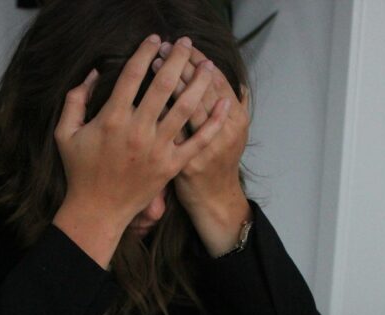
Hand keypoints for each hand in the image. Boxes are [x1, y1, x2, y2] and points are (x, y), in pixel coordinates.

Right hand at [52, 35, 230, 267]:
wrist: (97, 210)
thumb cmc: (80, 171)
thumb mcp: (65, 133)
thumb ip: (75, 100)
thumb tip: (92, 73)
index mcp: (112, 118)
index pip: (133, 75)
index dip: (145, 52)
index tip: (155, 39)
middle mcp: (138, 130)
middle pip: (164, 85)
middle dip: (177, 59)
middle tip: (186, 43)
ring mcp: (158, 149)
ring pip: (185, 108)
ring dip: (199, 83)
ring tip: (208, 65)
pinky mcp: (172, 166)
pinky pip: (198, 140)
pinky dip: (214, 122)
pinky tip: (224, 103)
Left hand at [153, 44, 251, 256]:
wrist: (213, 200)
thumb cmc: (219, 162)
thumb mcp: (235, 134)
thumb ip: (235, 107)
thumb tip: (238, 84)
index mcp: (237, 120)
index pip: (218, 80)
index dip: (200, 60)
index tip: (185, 45)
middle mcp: (224, 132)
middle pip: (200, 88)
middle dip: (181, 65)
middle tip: (165, 48)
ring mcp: (203, 149)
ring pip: (185, 106)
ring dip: (168, 82)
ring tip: (153, 63)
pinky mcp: (182, 163)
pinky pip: (169, 131)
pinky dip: (158, 112)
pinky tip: (145, 96)